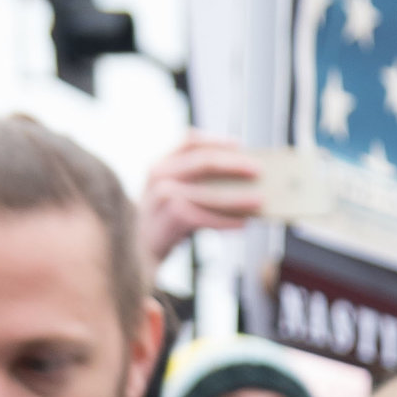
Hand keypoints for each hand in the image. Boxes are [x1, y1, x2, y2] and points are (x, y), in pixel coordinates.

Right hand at [138, 134, 266, 269]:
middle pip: (201, 162)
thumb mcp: (177, 197)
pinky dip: (225, 221)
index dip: (217, 141)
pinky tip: (243, 225)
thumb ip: (201, 185)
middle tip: (259, 171)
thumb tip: (247, 184)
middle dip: (233, 164)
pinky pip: (202, 218)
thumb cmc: (166, 224)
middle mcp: (158, 174)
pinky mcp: (165, 220)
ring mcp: (159, 197)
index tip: (241, 145)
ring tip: (260, 201)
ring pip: (205, 192)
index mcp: (162, 163)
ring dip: (236, 197)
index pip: (190, 141)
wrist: (137, 255)